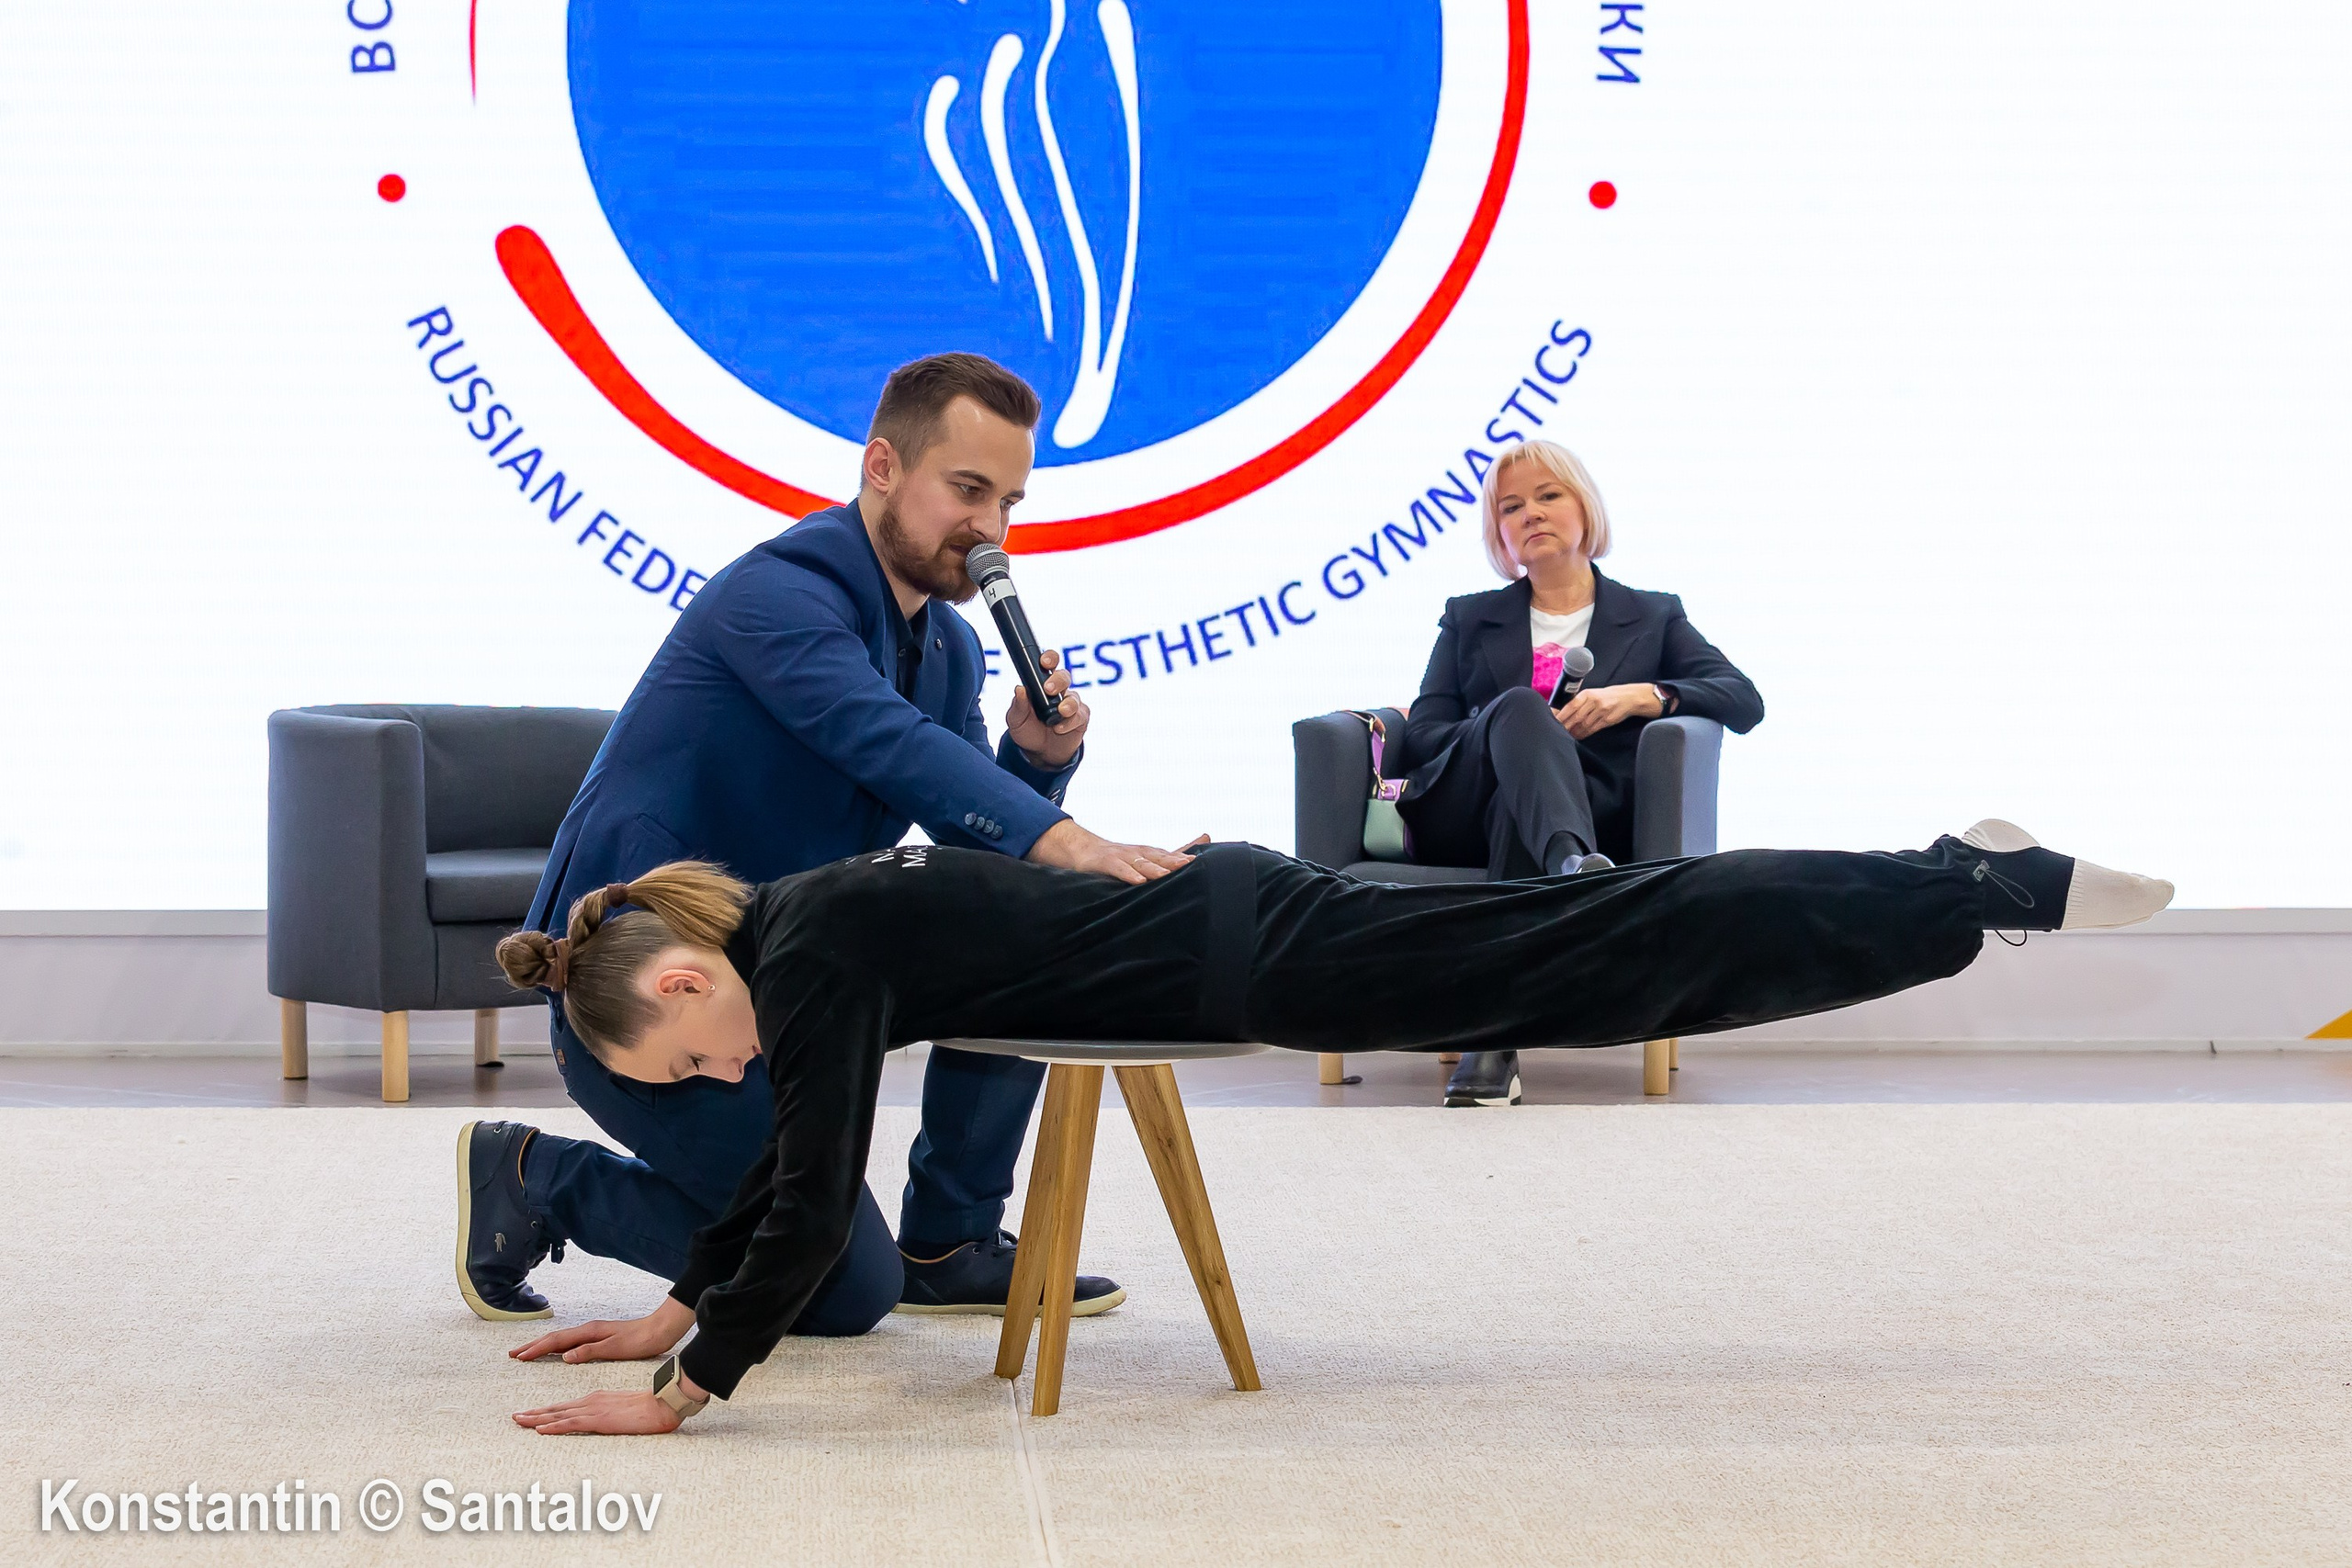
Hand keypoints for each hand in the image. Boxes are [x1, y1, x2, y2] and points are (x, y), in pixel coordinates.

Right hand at [510, 1297, 693, 1364]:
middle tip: (514, 1354)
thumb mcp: (615, 1348)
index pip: (556, 1341)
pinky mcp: (599, 1337)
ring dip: (543, 1346)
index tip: (520, 1357)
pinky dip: (557, 1347)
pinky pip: (571, 1342)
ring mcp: (593, 1333)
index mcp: (589, 1332)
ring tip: (527, 1353)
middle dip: (533, 1346)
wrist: (660, 1330)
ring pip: (561, 1339)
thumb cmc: (640, 1341)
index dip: (537, 1349)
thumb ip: (589, 1351)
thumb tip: (565, 1356)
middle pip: (554, 1338)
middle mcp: (588, 1330)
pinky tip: (556, 1353)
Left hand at [514, 1389, 684, 1436]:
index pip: (565, 1406)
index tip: (530, 1414)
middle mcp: (591, 1401)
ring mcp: (594, 1409)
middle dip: (534, 1413)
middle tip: (515, 1416)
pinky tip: (540, 1429)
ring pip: (558, 1414)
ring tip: (519, 1420)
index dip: (546, 1411)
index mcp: (597, 1399)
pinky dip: (554, 1426)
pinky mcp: (599, 1419)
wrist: (663, 1402)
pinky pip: (571, 1423)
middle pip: (556, 1408)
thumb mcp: (625, 1410)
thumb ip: (611, 1414)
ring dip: (536, 1418)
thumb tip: (605, 1421)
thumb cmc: (650, 1407)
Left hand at [1005, 648, 1088, 768]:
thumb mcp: (1016, 719)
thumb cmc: (1027, 730)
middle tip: (1049, 689)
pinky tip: (1060, 728)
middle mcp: (1059, 691)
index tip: (1044, 662)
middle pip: (1065, 676)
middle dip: (1059, 680)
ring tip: (1061, 712)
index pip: (1049, 665)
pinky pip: (1080, 716)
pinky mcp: (1081, 719)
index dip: (1050, 658)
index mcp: (1042, 684)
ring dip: (1068, 704)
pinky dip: (1070, 722)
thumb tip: (1019, 688)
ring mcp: (1071, 704)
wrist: (1040, 753)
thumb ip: (1018, 705)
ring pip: (1074, 697)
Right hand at [1027, 820, 1206, 885]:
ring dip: (1154, 868)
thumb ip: (1170, 856)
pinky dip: (1128, 874)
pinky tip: (1138, 881)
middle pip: (1158, 856)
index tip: (1200, 861)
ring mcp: (1120, 857)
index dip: (1183, 856)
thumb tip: (1200, 843)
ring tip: (1168, 875)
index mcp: (1147, 854)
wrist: (1080, 850)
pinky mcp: (1104, 863)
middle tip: (1191, 865)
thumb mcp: (1143, 859)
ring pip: (1140, 863)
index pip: (1168, 854)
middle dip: (1174, 860)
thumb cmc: (1118, 859)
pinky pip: (1118, 869)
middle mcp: (1137, 853)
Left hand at [1555, 683, 1663, 740]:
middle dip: (1565, 725)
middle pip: (1575, 717)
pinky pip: (1592, 729)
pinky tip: (1577, 736)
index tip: (1552, 720)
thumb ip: (1579, 701)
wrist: (1628, 697)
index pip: (1570, 705)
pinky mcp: (1607, 720)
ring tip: (1566, 735)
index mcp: (1587, 694)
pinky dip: (1583, 734)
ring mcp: (1601, 711)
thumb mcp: (1592, 694)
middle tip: (1556, 731)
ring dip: (1573, 732)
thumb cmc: (1606, 696)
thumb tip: (1561, 712)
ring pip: (1583, 725)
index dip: (1561, 715)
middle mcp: (1594, 702)